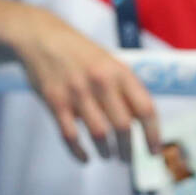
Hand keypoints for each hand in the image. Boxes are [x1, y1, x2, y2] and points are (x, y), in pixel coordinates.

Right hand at [14, 5, 160, 161]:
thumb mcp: (110, 64)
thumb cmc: (82, 54)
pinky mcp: (56, 101)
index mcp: (120, 72)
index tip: (154, 152)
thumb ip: (126, 91)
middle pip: (123, 127)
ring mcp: (77, 92)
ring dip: (107, 152)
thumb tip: (141, 124)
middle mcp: (101, 81)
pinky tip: (85, 158)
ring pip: (100, 134)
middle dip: (128, 150)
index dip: (153, 135)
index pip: (145, 109)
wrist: (41, 35)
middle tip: (127, 159)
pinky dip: (79, 152)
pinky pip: (71, 136)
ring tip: (108, 156)